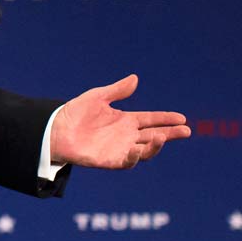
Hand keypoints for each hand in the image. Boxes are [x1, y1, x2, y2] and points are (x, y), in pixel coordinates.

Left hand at [50, 74, 190, 168]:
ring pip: (144, 151)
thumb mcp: (97, 97)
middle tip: (186, 131)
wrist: (55, 129)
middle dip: (170, 134)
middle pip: (154, 136)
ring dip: (155, 146)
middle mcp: (126, 136)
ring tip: (162, 137)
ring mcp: (120, 149)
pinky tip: (137, 149)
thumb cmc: (75, 113)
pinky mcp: (110, 161)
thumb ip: (117, 90)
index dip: (166, 119)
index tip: (182, 118)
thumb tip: (135, 78)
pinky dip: (133, 157)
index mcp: (126, 120)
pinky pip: (126, 162)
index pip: (151, 119)